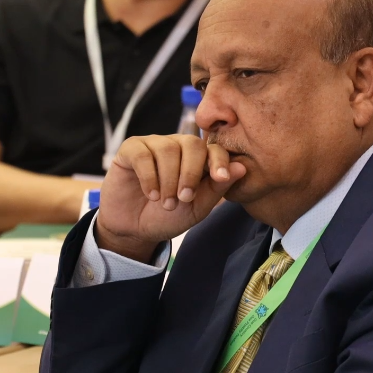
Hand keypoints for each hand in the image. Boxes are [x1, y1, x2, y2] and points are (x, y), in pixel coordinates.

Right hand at [94, 134, 246, 261]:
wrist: (134, 229)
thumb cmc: (168, 217)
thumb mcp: (197, 208)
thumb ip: (217, 188)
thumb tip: (242, 168)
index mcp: (198, 158)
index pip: (214, 149)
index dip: (219, 161)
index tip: (220, 178)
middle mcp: (177, 146)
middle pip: (192, 143)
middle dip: (191, 172)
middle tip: (184, 198)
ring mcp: (154, 145)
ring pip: (167, 149)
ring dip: (168, 180)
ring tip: (166, 203)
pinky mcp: (131, 149)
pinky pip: (143, 154)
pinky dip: (149, 177)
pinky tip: (151, 194)